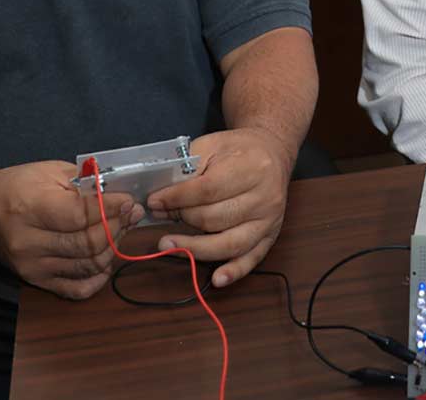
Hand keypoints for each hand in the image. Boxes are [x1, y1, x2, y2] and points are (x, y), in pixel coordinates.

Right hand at [0, 160, 144, 299]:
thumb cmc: (19, 186)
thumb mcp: (51, 172)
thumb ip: (86, 184)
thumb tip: (122, 197)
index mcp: (29, 208)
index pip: (80, 215)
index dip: (111, 209)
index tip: (129, 201)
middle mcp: (28, 242)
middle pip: (87, 243)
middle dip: (118, 227)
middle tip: (130, 214)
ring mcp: (31, 266)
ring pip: (87, 265)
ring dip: (112, 249)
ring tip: (120, 231)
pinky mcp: (35, 282)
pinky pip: (76, 289)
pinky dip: (98, 278)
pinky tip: (105, 260)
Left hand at [144, 127, 296, 287]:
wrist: (271, 154)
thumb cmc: (238, 151)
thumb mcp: (212, 146)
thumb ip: (188, 168)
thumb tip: (162, 197)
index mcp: (252, 169)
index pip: (207, 190)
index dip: (176, 199)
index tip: (154, 201)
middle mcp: (265, 197)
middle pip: (215, 218)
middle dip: (182, 218)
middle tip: (161, 215)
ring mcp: (269, 221)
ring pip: (229, 244)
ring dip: (195, 249)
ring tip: (168, 245)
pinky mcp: (270, 237)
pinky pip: (251, 259)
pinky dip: (234, 272)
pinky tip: (217, 279)